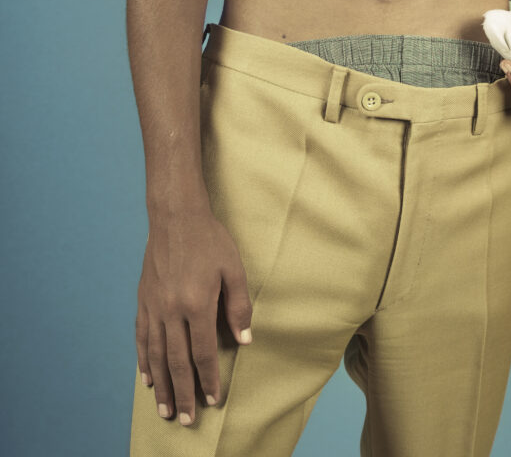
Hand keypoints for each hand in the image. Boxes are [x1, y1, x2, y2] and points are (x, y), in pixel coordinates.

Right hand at [136, 206, 252, 425]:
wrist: (175, 215)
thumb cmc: (210, 239)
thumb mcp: (234, 268)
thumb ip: (239, 306)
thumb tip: (244, 339)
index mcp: (196, 304)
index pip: (203, 353)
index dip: (208, 379)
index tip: (212, 400)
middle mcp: (171, 310)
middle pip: (177, 361)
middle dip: (182, 393)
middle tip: (185, 419)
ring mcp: (154, 306)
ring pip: (155, 355)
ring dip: (161, 385)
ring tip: (164, 409)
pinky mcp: (143, 300)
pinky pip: (142, 337)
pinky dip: (143, 361)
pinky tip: (147, 377)